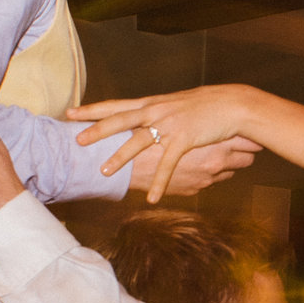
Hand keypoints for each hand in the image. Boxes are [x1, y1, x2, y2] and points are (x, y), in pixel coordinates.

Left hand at [69, 85, 269, 202]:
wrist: (232, 105)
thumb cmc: (205, 106)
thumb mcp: (175, 106)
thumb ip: (157, 112)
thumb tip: (142, 119)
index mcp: (152, 103)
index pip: (116, 105)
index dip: (93, 109)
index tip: (71, 113)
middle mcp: (156, 111)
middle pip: (120, 119)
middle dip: (97, 130)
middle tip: (76, 140)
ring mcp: (169, 124)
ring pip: (139, 141)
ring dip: (120, 157)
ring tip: (103, 172)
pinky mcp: (185, 138)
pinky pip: (168, 164)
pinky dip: (161, 182)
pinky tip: (153, 199)